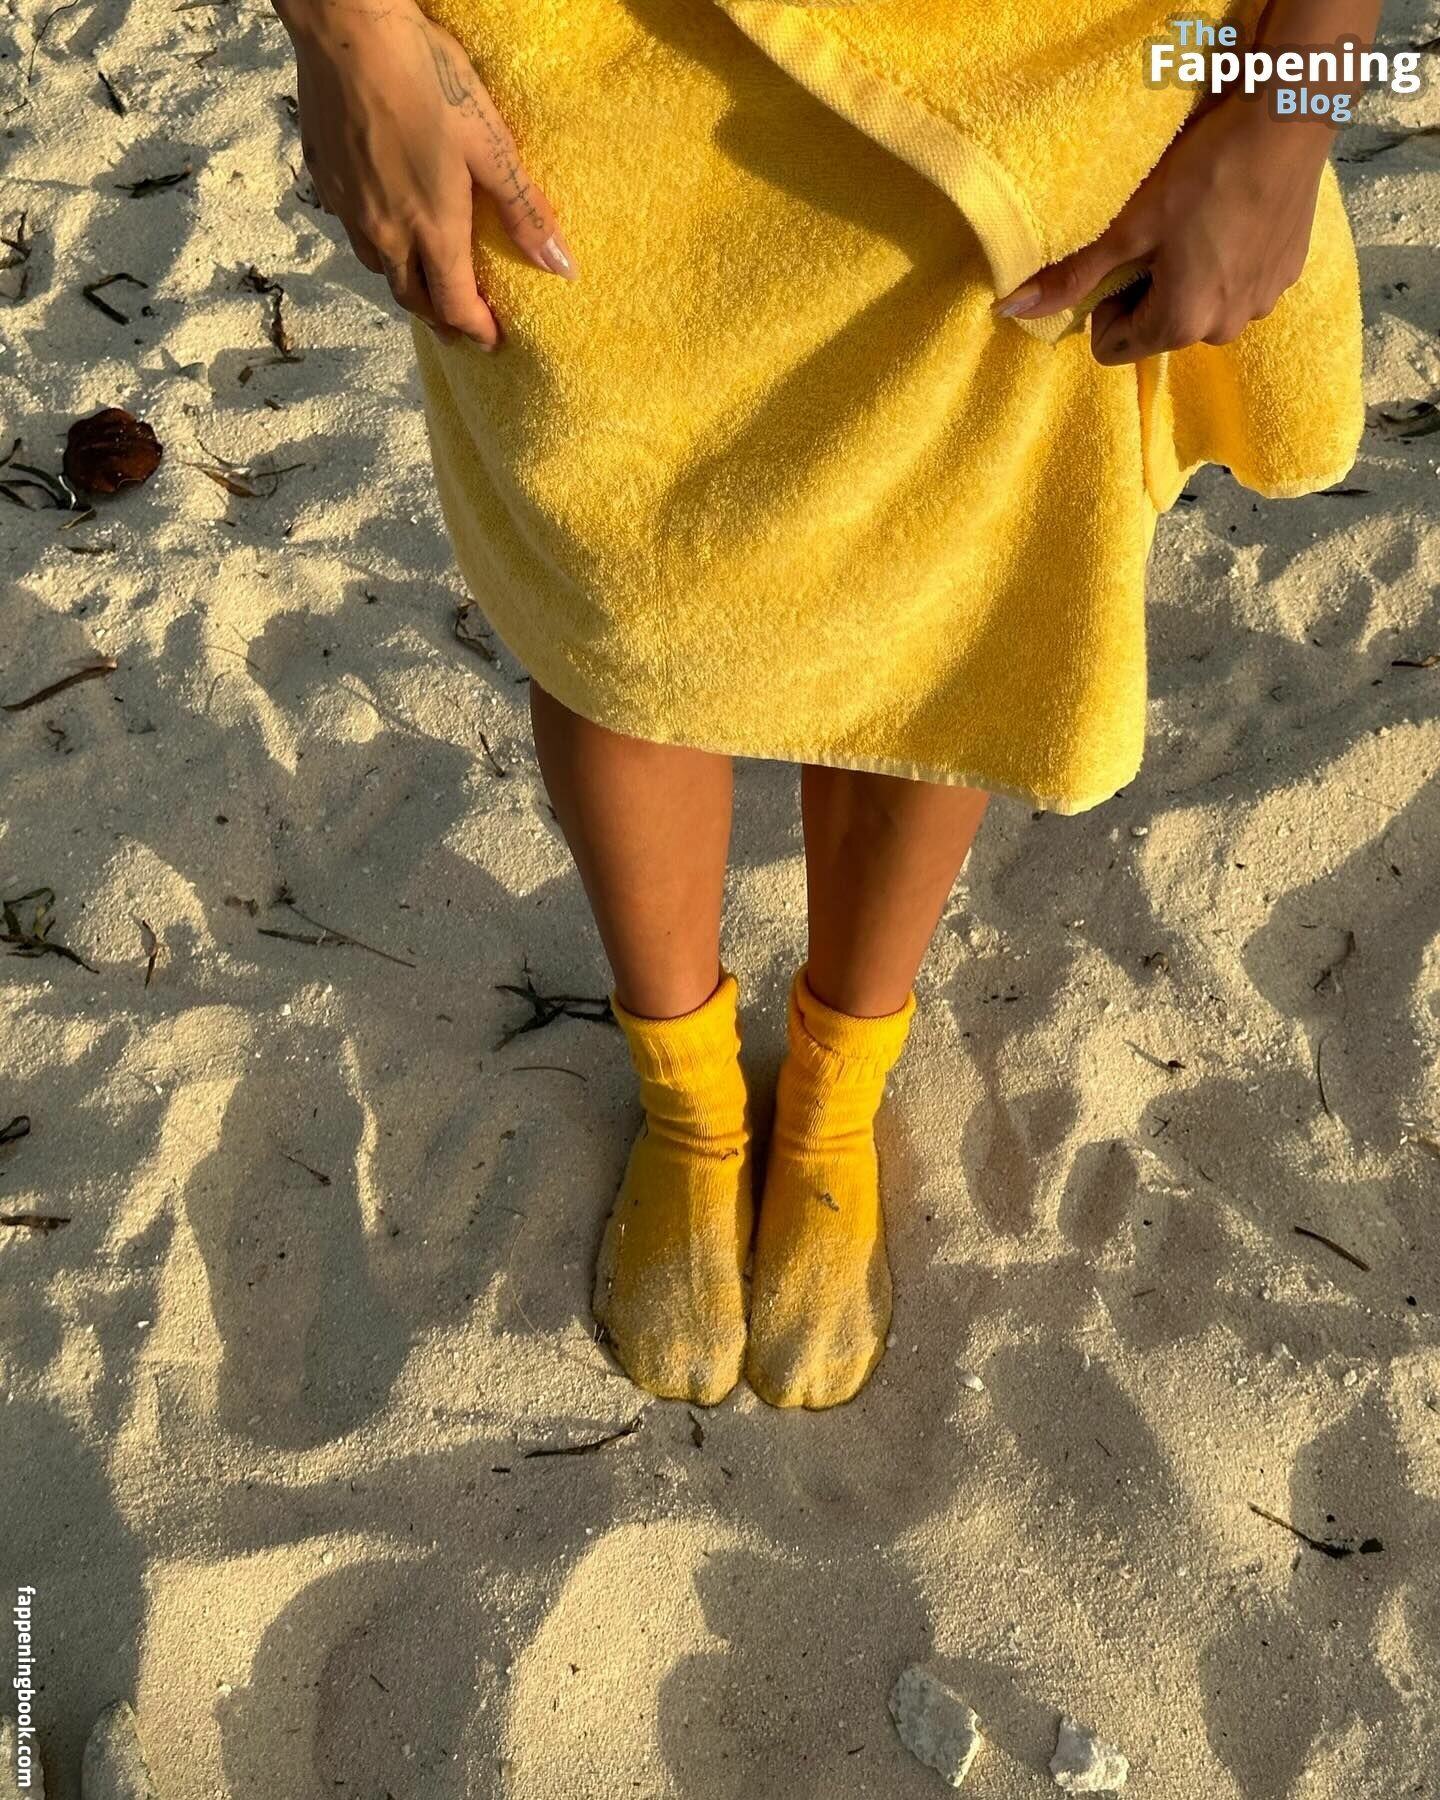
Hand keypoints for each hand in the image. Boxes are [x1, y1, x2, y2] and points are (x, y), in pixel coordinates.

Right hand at [278, 0, 576, 347]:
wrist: (344, 29)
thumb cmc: (424, 76)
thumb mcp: (489, 141)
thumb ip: (523, 208)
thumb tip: (561, 266)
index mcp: (430, 228)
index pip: (455, 306)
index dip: (477, 330)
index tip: (493, 342)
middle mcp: (385, 233)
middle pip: (415, 301)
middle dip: (443, 322)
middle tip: (464, 329)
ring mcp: (349, 211)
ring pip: (381, 271)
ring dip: (409, 287)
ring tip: (429, 284)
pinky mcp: (326, 183)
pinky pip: (355, 234)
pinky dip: (379, 248)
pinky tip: (389, 229)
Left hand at [993, 95, 1329, 364]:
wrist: (1287, 122)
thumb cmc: (1201, 174)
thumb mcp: (1124, 227)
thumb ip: (1071, 277)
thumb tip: (1013, 312)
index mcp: (1181, 325)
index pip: (1114, 350)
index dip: (1104, 307)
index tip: (1118, 260)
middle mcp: (1224, 330)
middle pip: (1159, 329)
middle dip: (1147, 292)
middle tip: (1156, 235)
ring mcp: (1262, 304)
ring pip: (1200, 308)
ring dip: (1188, 277)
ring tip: (1196, 224)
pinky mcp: (1287, 275)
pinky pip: (1239, 286)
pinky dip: (1225, 261)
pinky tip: (1229, 217)